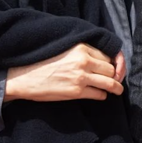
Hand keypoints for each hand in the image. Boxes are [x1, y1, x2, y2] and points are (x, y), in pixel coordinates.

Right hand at [3, 43, 123, 101]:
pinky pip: (99, 94)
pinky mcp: (77, 91)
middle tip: (115, 80)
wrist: (24, 77)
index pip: (106, 55)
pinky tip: (99, 95)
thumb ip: (81, 52)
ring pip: (109, 82)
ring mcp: (81, 76)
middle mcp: (84, 60)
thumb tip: (98, 60)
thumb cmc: (42, 62)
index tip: (113, 68)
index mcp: (81, 47)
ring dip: (115, 87)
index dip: (111, 63)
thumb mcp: (64, 50)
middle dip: (114, 75)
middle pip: (110, 69)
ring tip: (117, 90)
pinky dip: (102, 96)